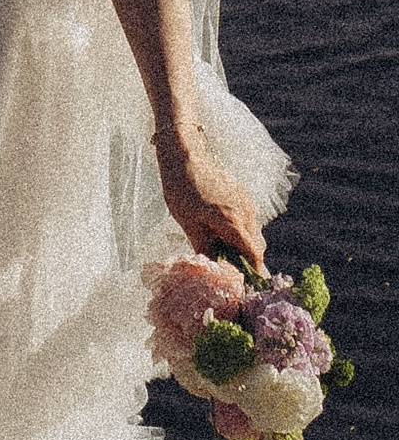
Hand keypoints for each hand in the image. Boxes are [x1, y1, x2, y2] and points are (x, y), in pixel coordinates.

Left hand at [158, 134, 266, 272]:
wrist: (184, 157)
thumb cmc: (181, 190)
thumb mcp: (189, 224)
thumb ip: (205, 248)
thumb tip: (214, 268)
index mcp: (232, 223)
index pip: (255, 255)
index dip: (254, 271)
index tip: (249, 282)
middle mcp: (245, 213)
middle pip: (258, 245)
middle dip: (250, 260)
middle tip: (234, 269)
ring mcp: (246, 202)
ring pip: (255, 232)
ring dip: (246, 244)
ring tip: (225, 250)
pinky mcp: (243, 195)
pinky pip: (249, 219)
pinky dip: (243, 230)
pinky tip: (224, 231)